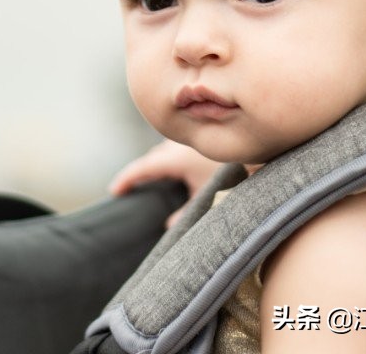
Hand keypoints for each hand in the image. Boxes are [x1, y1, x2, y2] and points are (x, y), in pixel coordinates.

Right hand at [108, 139, 222, 226]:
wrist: (251, 148)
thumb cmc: (230, 174)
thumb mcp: (205, 198)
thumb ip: (185, 214)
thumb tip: (168, 226)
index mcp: (174, 159)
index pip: (142, 167)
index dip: (126, 179)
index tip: (114, 192)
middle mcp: (176, 144)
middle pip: (151, 158)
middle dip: (141, 173)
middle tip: (131, 190)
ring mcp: (185, 139)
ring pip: (163, 150)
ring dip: (156, 163)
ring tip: (155, 181)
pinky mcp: (196, 138)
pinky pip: (174, 146)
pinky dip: (168, 157)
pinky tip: (179, 169)